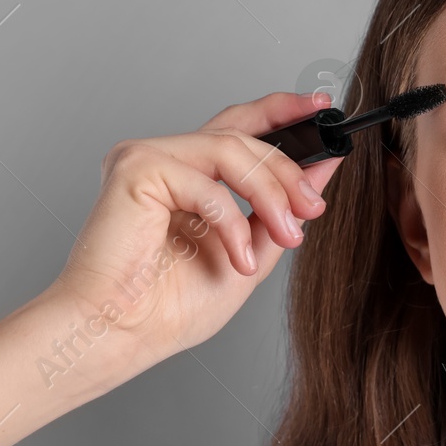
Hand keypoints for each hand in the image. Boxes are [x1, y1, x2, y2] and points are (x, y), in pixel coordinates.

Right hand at [45, 91, 344, 363]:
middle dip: (288, 172)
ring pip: (230, 150)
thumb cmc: (169, 308)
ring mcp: (147, 159)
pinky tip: (238, 259)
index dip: (281, 111)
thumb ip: (281, 211)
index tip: (322, 110)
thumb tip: (323, 169)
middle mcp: (166, 161)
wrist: (122, 335)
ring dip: (270, 194)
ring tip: (287, 236)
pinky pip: (206, 183)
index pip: (239, 127)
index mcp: (189, 177)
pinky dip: (232, 223)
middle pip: (242, 137)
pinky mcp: (134, 169)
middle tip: (313, 208)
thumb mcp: (249, 254)